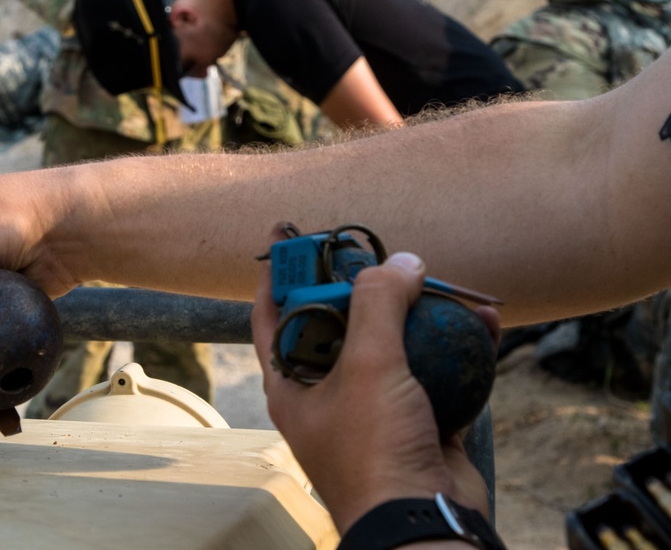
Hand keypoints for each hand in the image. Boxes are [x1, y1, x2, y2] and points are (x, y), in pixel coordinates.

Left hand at [251, 226, 499, 532]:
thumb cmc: (375, 450)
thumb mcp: (368, 365)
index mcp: (291, 384)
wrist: (424, 522)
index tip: (288, 235)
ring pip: (394, 344)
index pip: (271, 315)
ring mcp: (376, 407)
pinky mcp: (419, 419)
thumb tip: (402, 261)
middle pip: (340, 323)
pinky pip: (438, 371)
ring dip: (420, 312)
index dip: (278, 273)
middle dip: (364, 287)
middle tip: (383, 255)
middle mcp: (328, 393)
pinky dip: (459, 346)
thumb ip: (378, 304)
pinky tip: (484, 319)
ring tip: (439, 281)